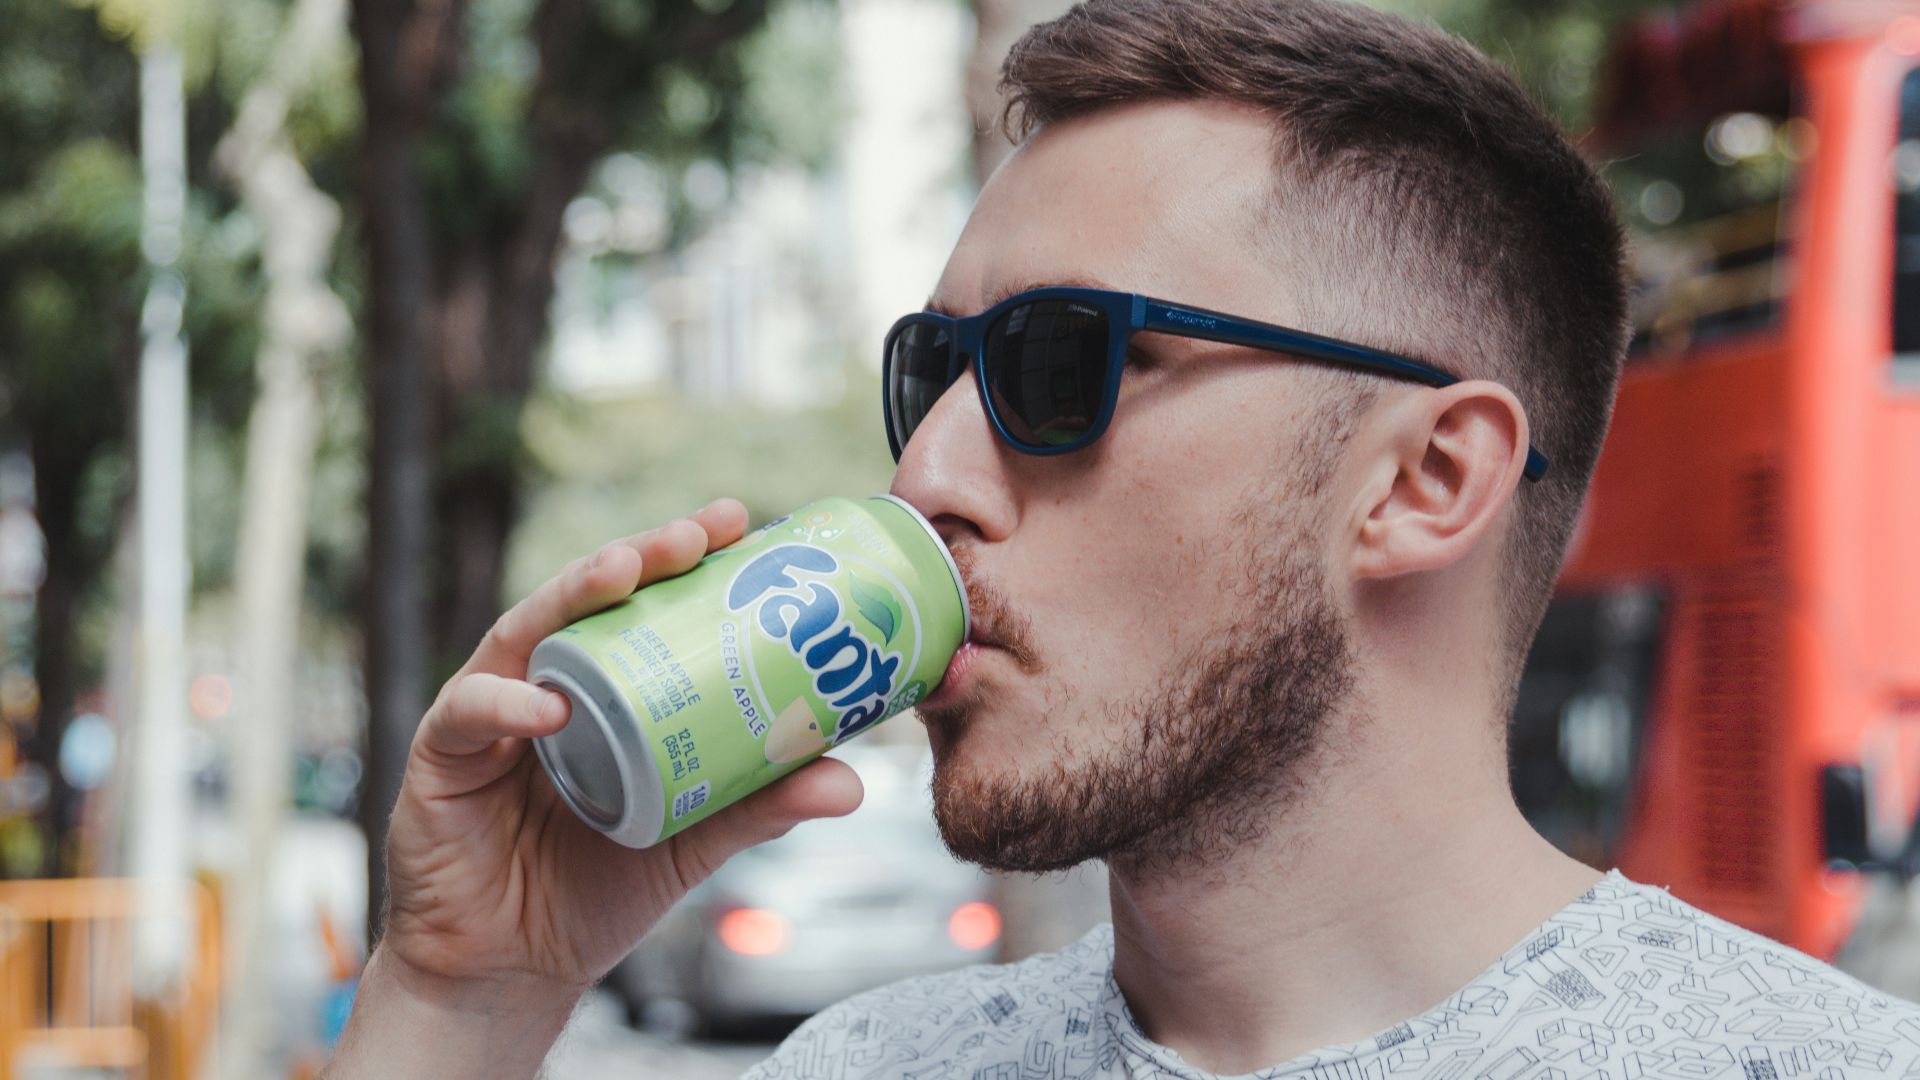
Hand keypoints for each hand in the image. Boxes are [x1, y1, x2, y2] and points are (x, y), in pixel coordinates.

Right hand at [378, 498, 864, 1001]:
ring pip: (525, 632)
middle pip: (589, 600)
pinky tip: (551, 706)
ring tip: (625, 570)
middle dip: (642, 553)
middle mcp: (545, 684)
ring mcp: (491, 714)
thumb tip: (851, 782)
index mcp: (604, 691)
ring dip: (573, 594)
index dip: (686, 560)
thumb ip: (758, 804)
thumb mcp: (691, 838)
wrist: (513, 973)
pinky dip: (506, 703)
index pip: (643, 606)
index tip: (742, 523)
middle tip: (696, 533)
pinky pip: (469, 714)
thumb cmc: (595, 892)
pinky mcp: (442, 757)